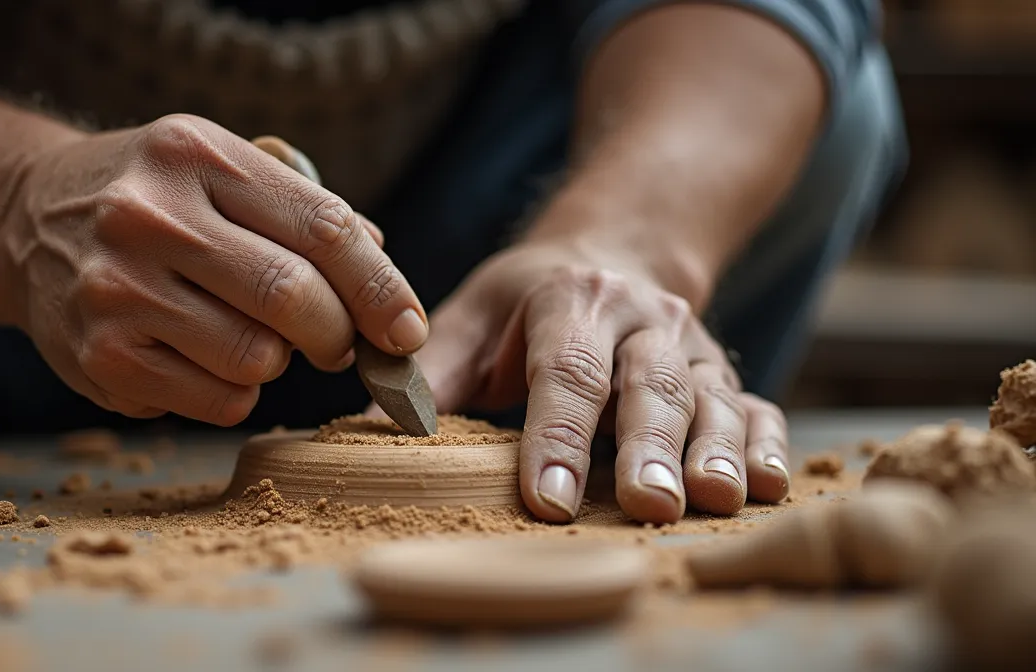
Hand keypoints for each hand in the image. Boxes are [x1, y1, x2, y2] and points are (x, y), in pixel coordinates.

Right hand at [0, 115, 427, 422]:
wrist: (26, 222)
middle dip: (337, 334)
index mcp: (196, 157)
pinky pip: (216, 403)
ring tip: (251, 336)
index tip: (407, 329)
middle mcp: (150, 218)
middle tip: (337, 342)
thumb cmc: (153, 198)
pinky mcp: (100, 359)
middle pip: (292, 299)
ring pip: (257, 360)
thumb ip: (303, 210)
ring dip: (277, 361)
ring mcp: (118, 291)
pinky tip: (205, 358)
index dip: (381, 288)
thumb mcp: (218, 169)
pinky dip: (234, 392)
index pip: (322, 227)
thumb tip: (385, 274)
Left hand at [412, 242, 789, 523]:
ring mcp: (692, 348)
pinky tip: (768, 486)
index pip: (564, 370)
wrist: (616, 251)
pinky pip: (757, 406)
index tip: (545, 497)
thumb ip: (432, 371)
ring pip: (711, 398)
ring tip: (715, 501)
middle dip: (649, 447)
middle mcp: (642, 319)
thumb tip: (370, 429)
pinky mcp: (725, 375)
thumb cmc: (529, 301)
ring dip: (716, 451)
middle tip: (646, 504)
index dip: (555, 435)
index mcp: (572, 300)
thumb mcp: (474, 314)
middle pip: (650, 385)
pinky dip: (768, 445)